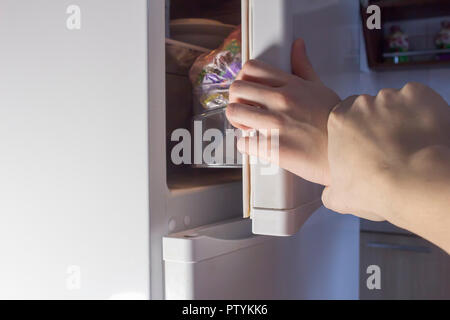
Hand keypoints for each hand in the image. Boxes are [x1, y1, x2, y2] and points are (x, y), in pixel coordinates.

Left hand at [226, 38, 339, 184]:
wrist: (347, 150)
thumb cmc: (335, 121)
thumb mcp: (319, 87)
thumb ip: (303, 66)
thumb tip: (297, 45)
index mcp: (290, 85)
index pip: (251, 68)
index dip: (243, 79)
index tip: (247, 90)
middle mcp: (281, 100)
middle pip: (236, 88)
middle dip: (236, 100)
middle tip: (244, 110)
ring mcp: (276, 124)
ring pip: (234, 112)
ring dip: (237, 120)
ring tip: (248, 127)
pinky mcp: (273, 148)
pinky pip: (243, 142)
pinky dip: (246, 145)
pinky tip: (257, 145)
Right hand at [323, 83, 449, 250]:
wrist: (416, 184)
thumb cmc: (376, 190)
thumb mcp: (339, 198)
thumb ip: (330, 190)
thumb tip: (330, 194)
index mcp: (338, 122)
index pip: (344, 117)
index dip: (356, 132)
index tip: (365, 146)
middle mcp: (361, 104)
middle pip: (369, 108)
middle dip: (377, 123)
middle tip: (389, 147)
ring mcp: (390, 97)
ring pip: (395, 103)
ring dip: (400, 118)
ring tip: (410, 144)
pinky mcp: (418, 95)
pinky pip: (420, 99)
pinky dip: (424, 112)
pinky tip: (425, 134)